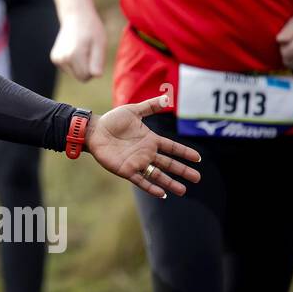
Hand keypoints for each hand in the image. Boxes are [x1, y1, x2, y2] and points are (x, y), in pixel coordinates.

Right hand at [51, 7, 105, 80]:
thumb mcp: (100, 43)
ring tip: (82, 48)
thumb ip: (98, 61)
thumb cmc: (91, 29)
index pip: (87, 77)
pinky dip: (74, 62)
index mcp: (73, 56)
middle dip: (87, 68)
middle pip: (80, 77)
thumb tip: (96, 75)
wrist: (76, 16)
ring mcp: (56, 59)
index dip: (94, 68)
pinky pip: (69, 69)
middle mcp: (62, 59)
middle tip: (90, 51)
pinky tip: (75, 49)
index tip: (95, 54)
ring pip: (74, 74)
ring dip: (81, 65)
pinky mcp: (54, 58)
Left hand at [84, 96, 201, 197]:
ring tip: (183, 191)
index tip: (198, 158)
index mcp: (150, 140)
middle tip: (197, 179)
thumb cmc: (112, 121)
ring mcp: (137, 162)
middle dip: (183, 171)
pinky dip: (151, 187)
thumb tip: (167, 98)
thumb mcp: (133, 111)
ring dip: (170, 183)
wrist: (94, 130)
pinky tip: (162, 194)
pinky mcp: (126, 169)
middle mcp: (146, 153)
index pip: (171, 148)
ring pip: (157, 175)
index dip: (184, 153)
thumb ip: (150, 106)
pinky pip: (141, 180)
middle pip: (168, 164)